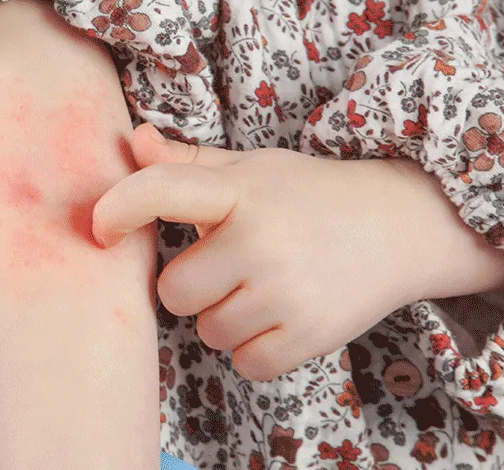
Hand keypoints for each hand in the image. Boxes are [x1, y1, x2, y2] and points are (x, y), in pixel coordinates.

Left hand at [92, 124, 503, 381]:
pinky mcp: (310, 334)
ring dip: (225, 318)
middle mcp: (259, 239)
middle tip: (230, 265)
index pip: (161, 191)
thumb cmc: (309, 194)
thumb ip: (186, 163)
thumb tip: (131, 140)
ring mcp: (285, 290)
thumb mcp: (251, 169)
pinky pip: (245, 363)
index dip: (118, 209)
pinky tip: (282, 315)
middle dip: (193, 284)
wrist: (405, 224)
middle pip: (173, 291)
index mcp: (239, 190)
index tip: (98, 227)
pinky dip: (257, 349)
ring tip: (263, 287)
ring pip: (207, 331)